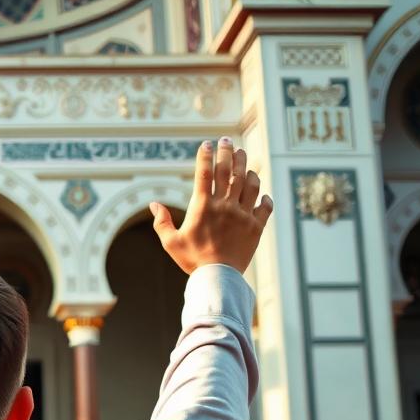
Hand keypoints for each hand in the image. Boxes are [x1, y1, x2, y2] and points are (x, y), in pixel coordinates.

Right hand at [150, 139, 272, 274]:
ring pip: (250, 183)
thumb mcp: (171, 242)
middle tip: (228, 141)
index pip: (204, 174)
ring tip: (245, 160)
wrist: (218, 279)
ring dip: (247, 168)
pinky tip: (262, 195)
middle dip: (228, 152)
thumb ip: (161, 222)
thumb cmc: (192, 260)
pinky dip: (264, 198)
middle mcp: (225, 206)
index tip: (207, 143)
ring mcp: (243, 215)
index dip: (205, 156)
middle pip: (229, 171)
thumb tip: (153, 204)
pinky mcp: (256, 226)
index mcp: (203, 207)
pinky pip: (265, 206)